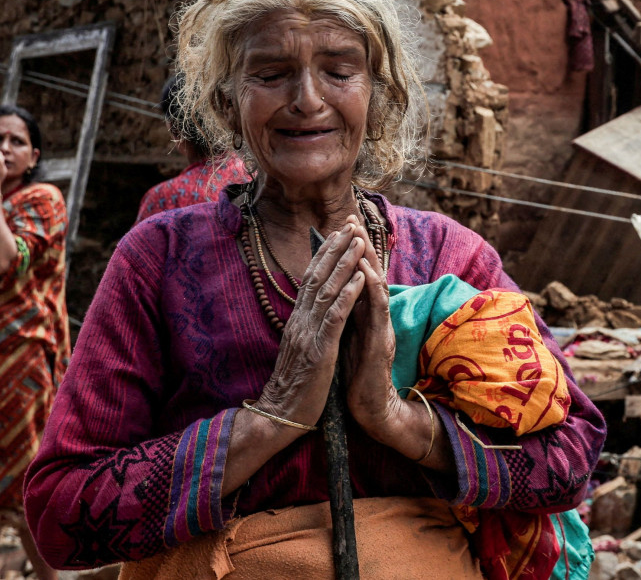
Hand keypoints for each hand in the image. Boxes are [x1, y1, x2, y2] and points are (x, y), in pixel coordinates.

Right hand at [255, 224, 367, 431]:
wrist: (281, 415)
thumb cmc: (295, 385)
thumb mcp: (300, 348)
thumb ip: (308, 325)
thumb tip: (315, 306)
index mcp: (297, 320)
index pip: (311, 278)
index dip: (325, 253)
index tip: (338, 233)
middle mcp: (300, 321)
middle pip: (318, 277)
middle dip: (336, 249)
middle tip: (350, 225)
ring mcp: (309, 334)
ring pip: (327, 291)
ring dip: (345, 264)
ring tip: (359, 243)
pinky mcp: (319, 351)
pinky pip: (335, 318)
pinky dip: (348, 296)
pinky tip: (359, 279)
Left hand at [343, 220, 403, 438]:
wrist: (368, 406)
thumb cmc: (356, 373)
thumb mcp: (346, 336)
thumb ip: (345, 314)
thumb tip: (335, 293)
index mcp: (362, 314)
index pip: (357, 277)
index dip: (349, 252)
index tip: (340, 228)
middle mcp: (374, 316)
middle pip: (368, 274)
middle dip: (360, 246)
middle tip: (351, 219)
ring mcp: (379, 326)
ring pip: (376, 285)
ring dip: (368, 259)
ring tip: (358, 236)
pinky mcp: (380, 341)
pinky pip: (377, 309)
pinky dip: (370, 287)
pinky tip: (364, 270)